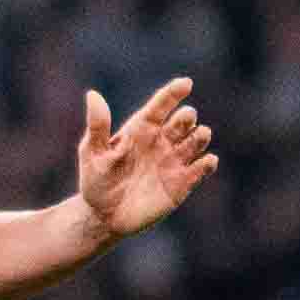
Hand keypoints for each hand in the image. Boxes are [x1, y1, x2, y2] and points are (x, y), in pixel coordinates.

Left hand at [72, 77, 215, 243]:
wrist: (104, 216)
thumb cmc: (96, 180)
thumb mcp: (92, 152)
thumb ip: (98, 126)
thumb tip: (93, 95)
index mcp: (141, 128)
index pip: (161, 105)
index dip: (174, 93)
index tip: (186, 83)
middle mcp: (161, 141)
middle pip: (184, 121)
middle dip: (187, 118)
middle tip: (185, 119)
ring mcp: (173, 161)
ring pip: (197, 141)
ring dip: (200, 137)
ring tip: (199, 136)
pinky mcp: (182, 183)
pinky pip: (201, 168)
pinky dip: (207, 163)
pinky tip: (207, 162)